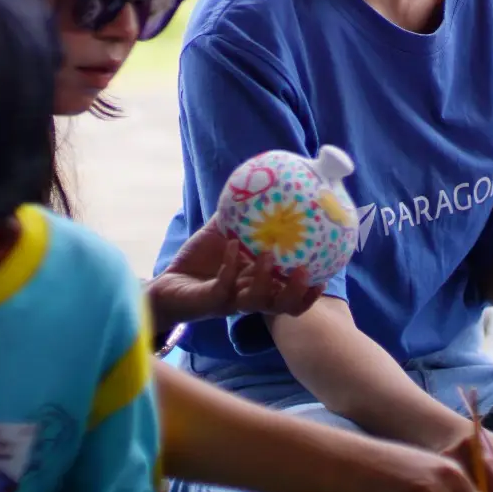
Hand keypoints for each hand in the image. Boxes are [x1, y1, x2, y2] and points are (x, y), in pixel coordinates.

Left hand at [148, 219, 324, 329]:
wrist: (168, 283)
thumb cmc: (200, 260)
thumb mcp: (224, 234)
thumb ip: (242, 216)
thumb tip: (259, 185)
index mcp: (258, 284)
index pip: (289, 296)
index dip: (308, 292)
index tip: (325, 275)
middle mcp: (248, 296)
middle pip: (280, 306)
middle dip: (295, 293)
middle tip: (304, 272)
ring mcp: (230, 301)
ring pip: (256, 301)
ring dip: (264, 279)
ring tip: (268, 255)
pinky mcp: (210, 301)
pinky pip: (224, 286)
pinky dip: (231, 265)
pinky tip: (232, 244)